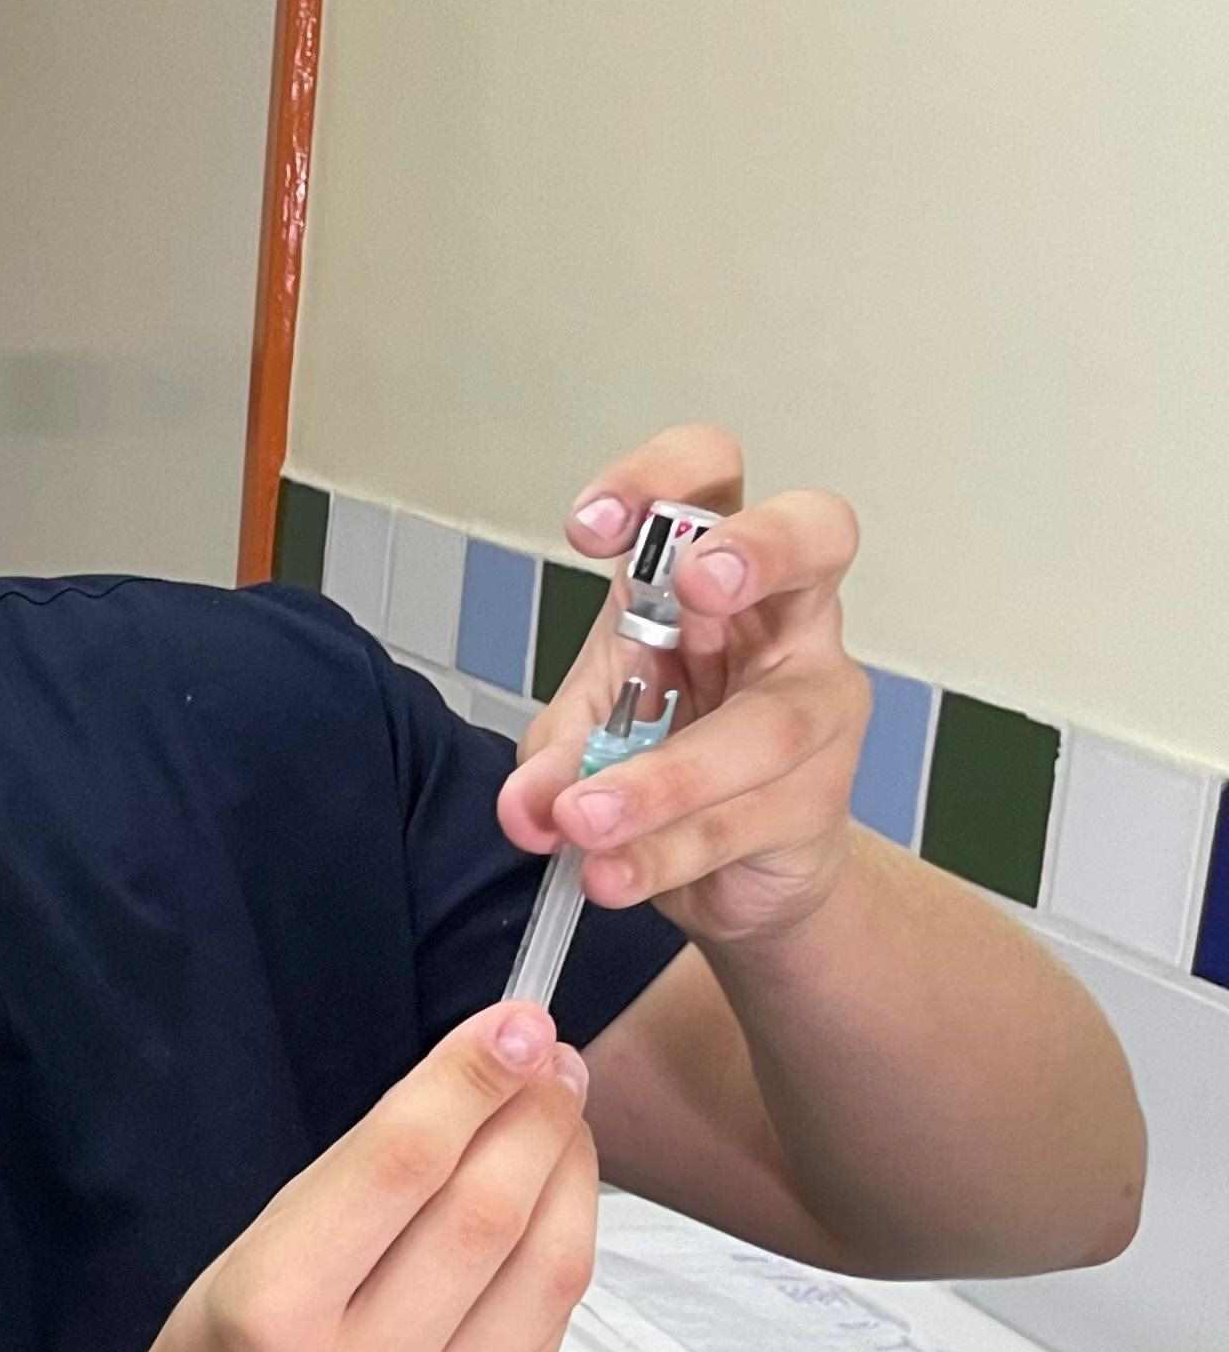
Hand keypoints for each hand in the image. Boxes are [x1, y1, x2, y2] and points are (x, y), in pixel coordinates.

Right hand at [90, 1005, 598, 1351]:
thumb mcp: (246, 1260)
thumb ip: (359, 1187)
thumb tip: (474, 1088)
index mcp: (276, 1311)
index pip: (398, 1169)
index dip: (468, 1081)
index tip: (515, 1018)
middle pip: (488, 1213)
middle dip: (535, 1115)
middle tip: (551, 1054)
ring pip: (548, 1269)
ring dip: (571, 1172)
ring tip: (564, 1112)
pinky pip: (553, 1323)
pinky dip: (566, 1241)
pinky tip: (554, 1197)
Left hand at [501, 426, 872, 943]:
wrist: (726, 869)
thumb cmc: (658, 752)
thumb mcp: (581, 740)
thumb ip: (552, 761)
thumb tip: (529, 805)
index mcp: (708, 571)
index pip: (711, 478)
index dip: (660, 479)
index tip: (589, 529)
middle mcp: (783, 618)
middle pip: (819, 535)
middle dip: (759, 549)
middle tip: (692, 590)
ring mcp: (818, 703)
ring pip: (768, 722)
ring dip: (666, 776)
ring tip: (586, 820)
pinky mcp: (822, 796)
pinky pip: (750, 818)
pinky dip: (668, 851)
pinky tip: (615, 873)